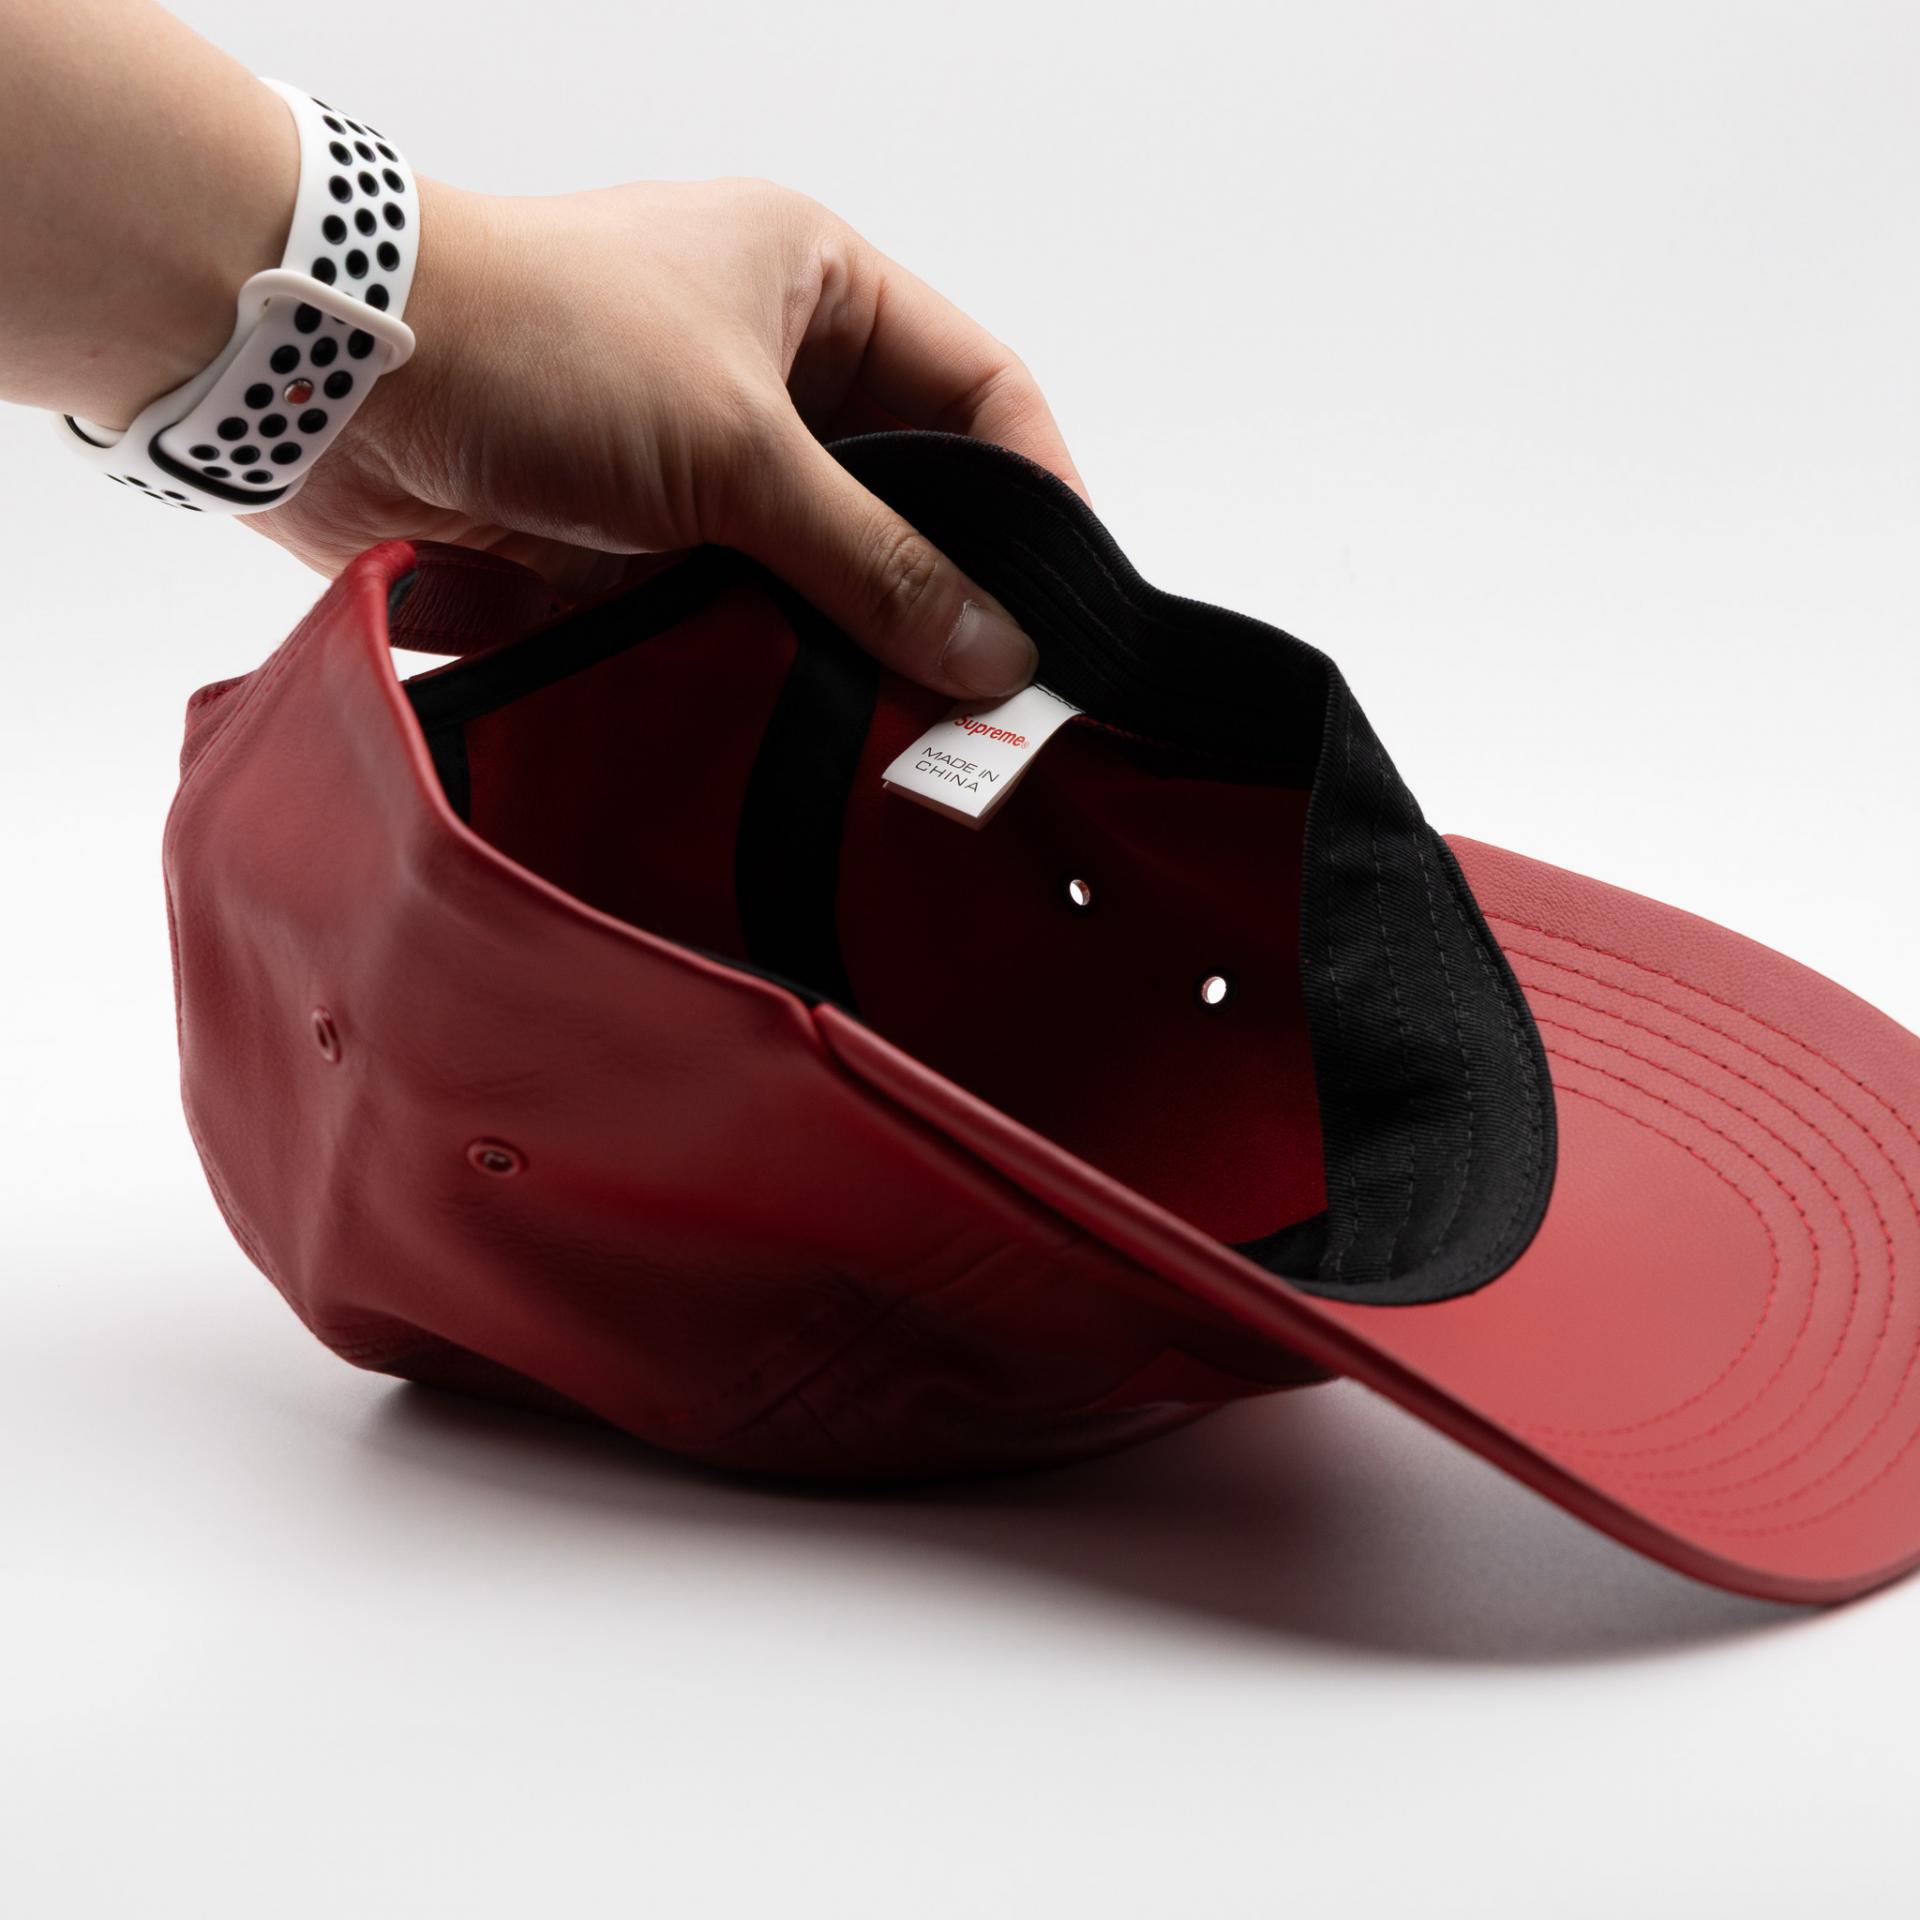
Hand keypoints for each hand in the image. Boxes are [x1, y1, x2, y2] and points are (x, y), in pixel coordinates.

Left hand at [250, 178, 1087, 696]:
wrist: (332, 385)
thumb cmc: (539, 346)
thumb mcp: (739, 448)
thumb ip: (875, 560)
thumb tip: (996, 655)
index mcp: (821, 287)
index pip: (981, 392)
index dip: (1039, 494)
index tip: (1073, 608)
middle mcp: (774, 367)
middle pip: (914, 492)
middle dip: (956, 589)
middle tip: (1001, 696)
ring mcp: (704, 459)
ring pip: (830, 563)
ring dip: (866, 638)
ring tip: (920, 728)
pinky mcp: (642, 538)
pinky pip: (748, 612)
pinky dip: (783, 665)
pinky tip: (821, 728)